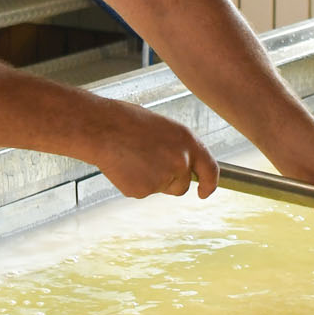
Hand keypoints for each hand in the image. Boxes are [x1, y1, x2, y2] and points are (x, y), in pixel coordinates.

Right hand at [86, 99, 220, 200]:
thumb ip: (178, 148)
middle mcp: (180, 162)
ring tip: (131, 158)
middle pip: (181, 186)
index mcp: (188, 142)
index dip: (209, 184)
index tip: (204, 192)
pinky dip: (132, 183)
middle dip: (170, 181)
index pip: (211, 170)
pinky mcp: (143, 191)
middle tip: (148, 163)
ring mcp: (162, 179)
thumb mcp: (163, 128)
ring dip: (149, 180)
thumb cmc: (128, 122)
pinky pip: (141, 192)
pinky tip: (123, 166)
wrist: (102, 128)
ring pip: (160, 188)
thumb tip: (182, 166)